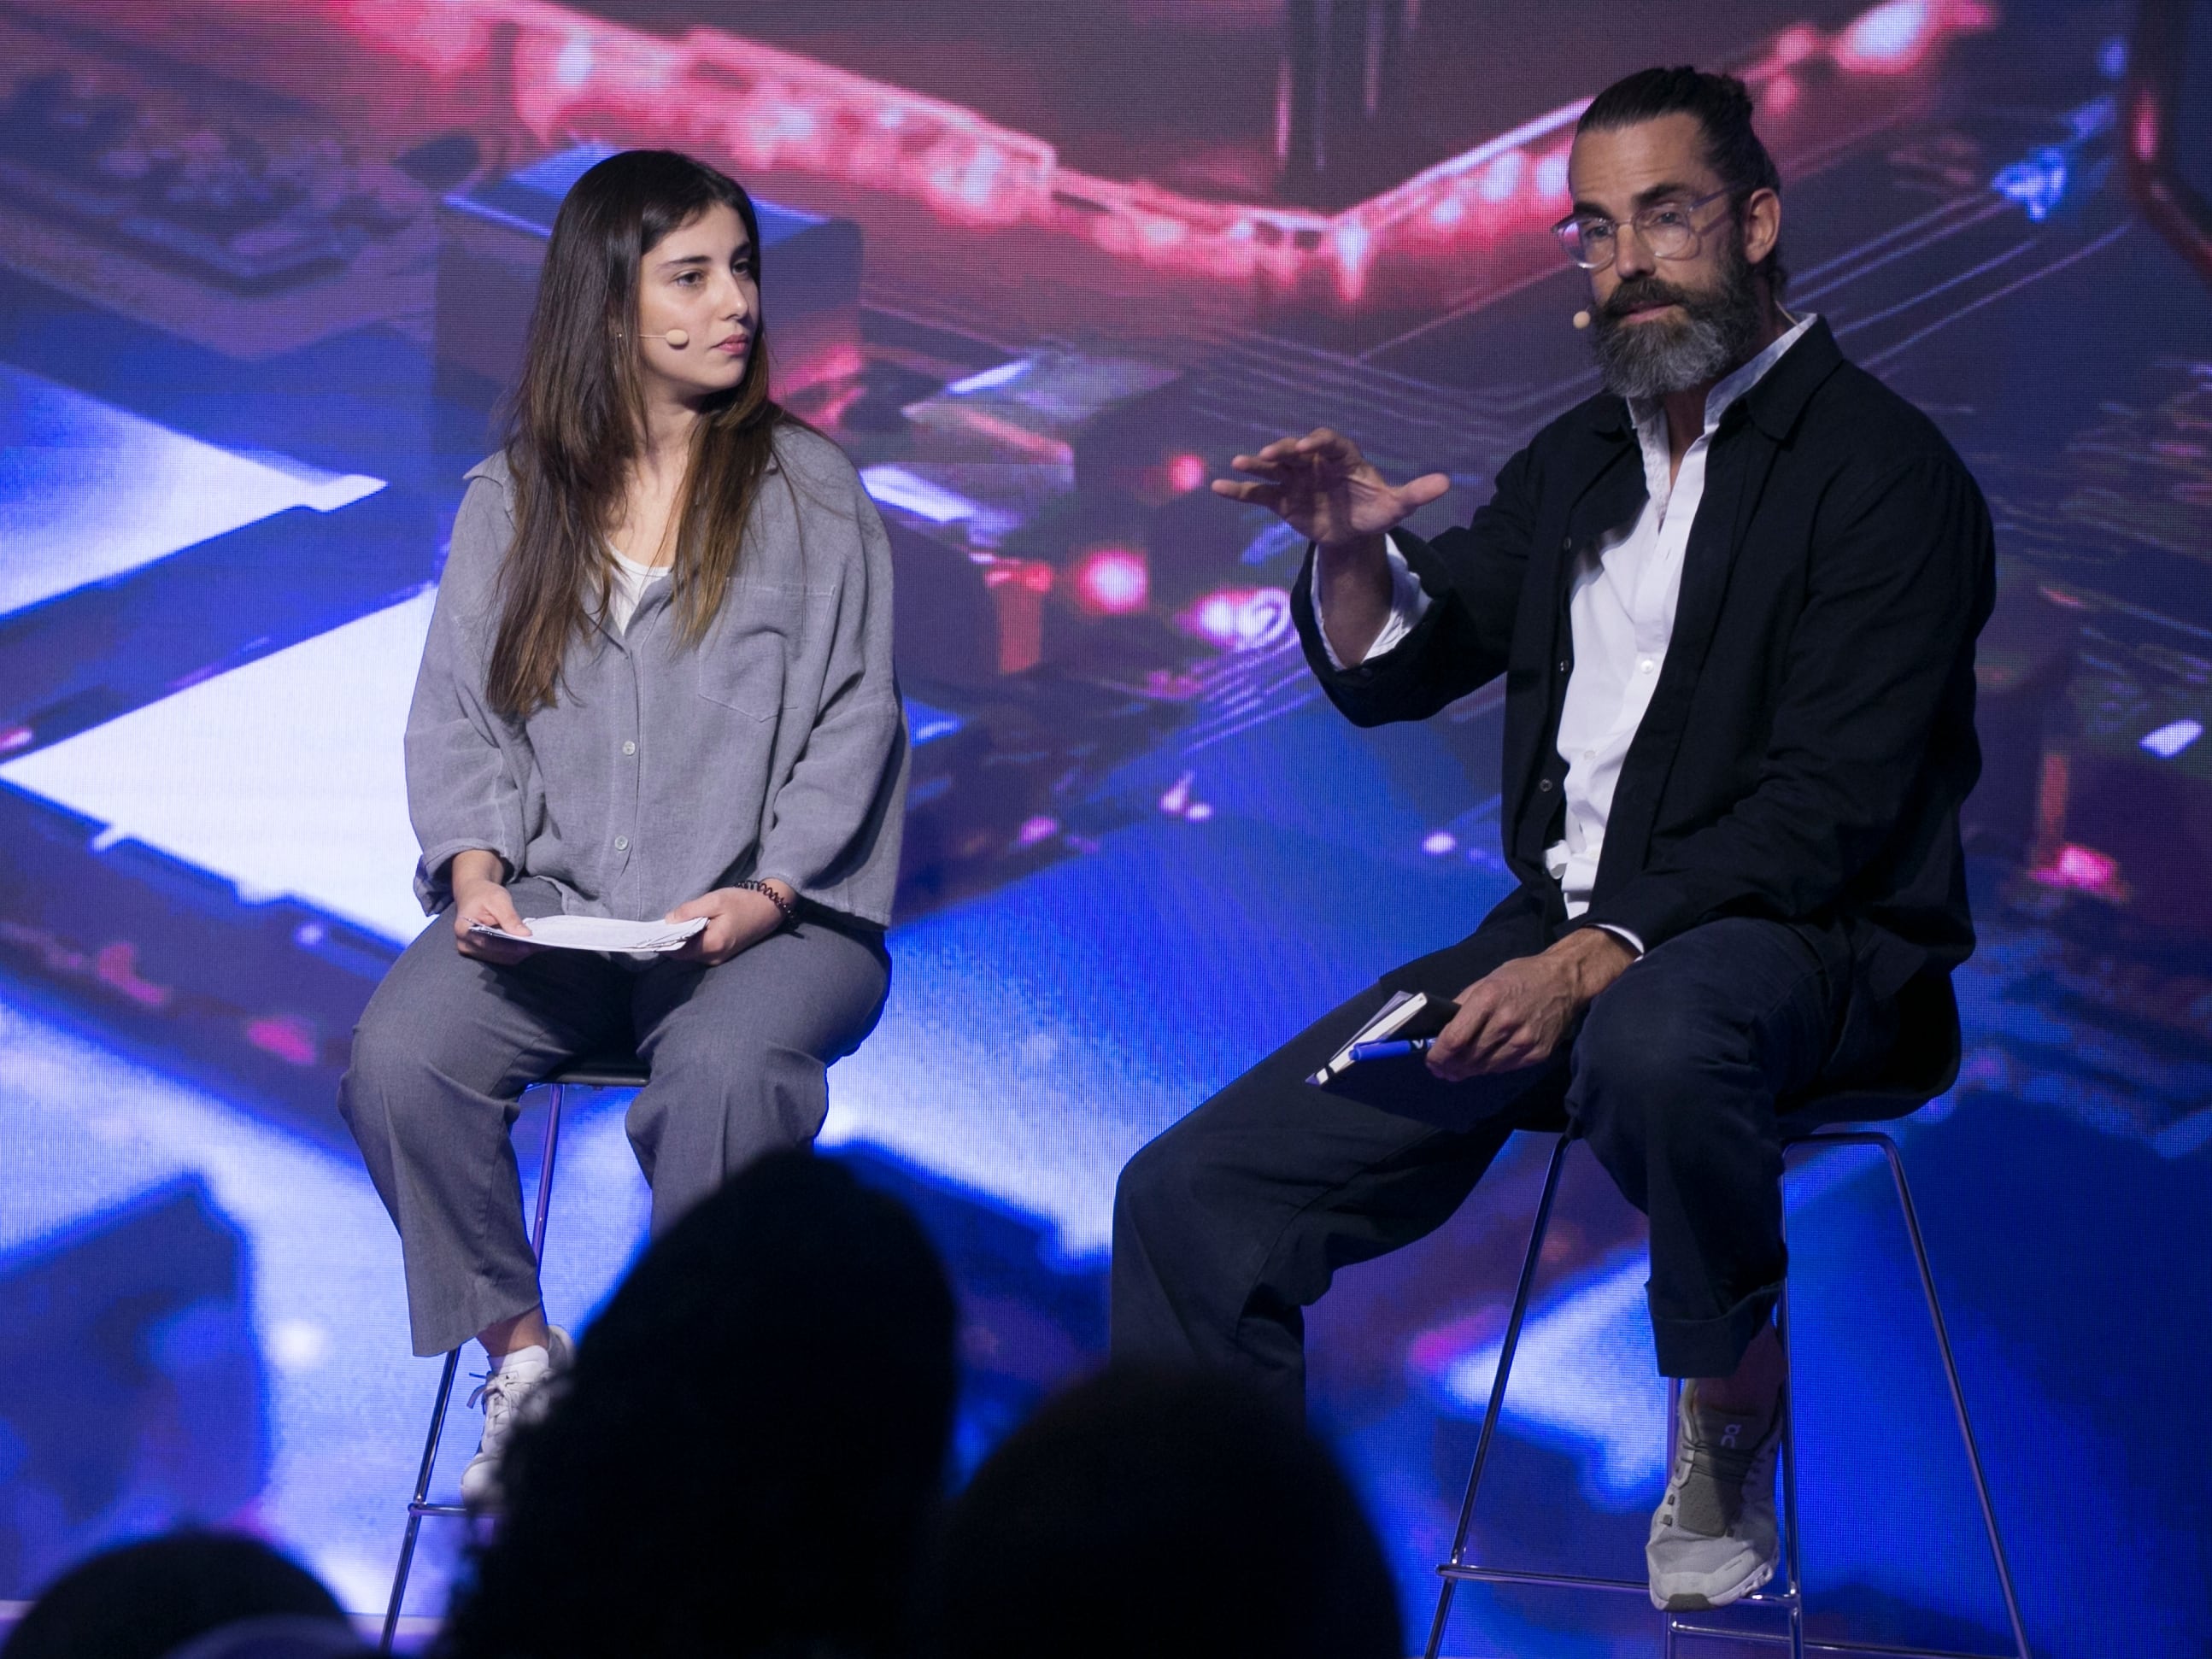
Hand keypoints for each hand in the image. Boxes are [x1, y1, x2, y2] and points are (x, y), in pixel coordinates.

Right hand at [451, 853, 534, 963]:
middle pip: (497, 954)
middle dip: (519, 950)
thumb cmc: (483, 893)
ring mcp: (472, 951)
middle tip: (541, 944)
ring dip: (520, 953)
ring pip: (501, 958)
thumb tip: (525, 935)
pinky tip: (528, 945)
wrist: (472, 894)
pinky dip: (516, 952)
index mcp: (464, 929)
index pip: (490, 943)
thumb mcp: (498, 899)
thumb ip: (510, 917)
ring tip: (537, 944)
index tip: (530, 945)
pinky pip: (501, 956)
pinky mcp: (481, 953)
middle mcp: (465, 944)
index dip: (511, 946)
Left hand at [665, 882, 791, 966]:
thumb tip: (668, 921)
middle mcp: (715, 957)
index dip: (664, 942)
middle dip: (673, 941)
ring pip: (692, 953)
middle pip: (684, 954)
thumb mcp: (714, 900)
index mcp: (712, 945)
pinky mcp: (724, 954)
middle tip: (666, 923)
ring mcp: (720, 957)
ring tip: (679, 924)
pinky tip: (694, 927)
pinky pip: (701, 951)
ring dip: (684, 940)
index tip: (654, 931)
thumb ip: (689, 911)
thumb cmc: (743, 902)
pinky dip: (694, 941)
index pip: (678, 952)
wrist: (770, 908)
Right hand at [1210, 427, 1449, 547]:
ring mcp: (1295, 480)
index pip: (1328, 443)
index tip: (1306, 448)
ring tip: (1238, 464)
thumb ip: (1416, 493)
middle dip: (1282, 451)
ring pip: (1273, 469)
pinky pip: (1258, 494)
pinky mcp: (1282, 500)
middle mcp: (1314, 463)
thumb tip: (1446, 483)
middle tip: (1270, 454)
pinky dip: (1239, 491)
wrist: (1353, 534)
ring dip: (1256, 466)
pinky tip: (1219, 488)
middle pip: (1295, 452)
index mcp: (1342, 457)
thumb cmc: (1374, 511)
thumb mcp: (1397, 505)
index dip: (1316, 443)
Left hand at [1426, 929, 1635, 1081]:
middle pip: (1468, 1058)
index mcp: (1488, 1000)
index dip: (1438, 1055)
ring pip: (1485, 1068)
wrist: (1566, 980)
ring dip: (1467, 1071)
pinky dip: (1489, 1067)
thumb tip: (1441, 1029)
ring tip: (1457, 1069)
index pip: (1455, 1040)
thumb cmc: (1522, 976)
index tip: (1431, 1059)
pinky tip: (1483, 1062)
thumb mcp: (1487, 981)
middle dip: (1449, 1066)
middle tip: (1440, 1069)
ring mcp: (1524, 1041)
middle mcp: (1505, 1023)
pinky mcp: (1538, 1054)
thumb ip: (1463, 1005)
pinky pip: (1505, 1068)